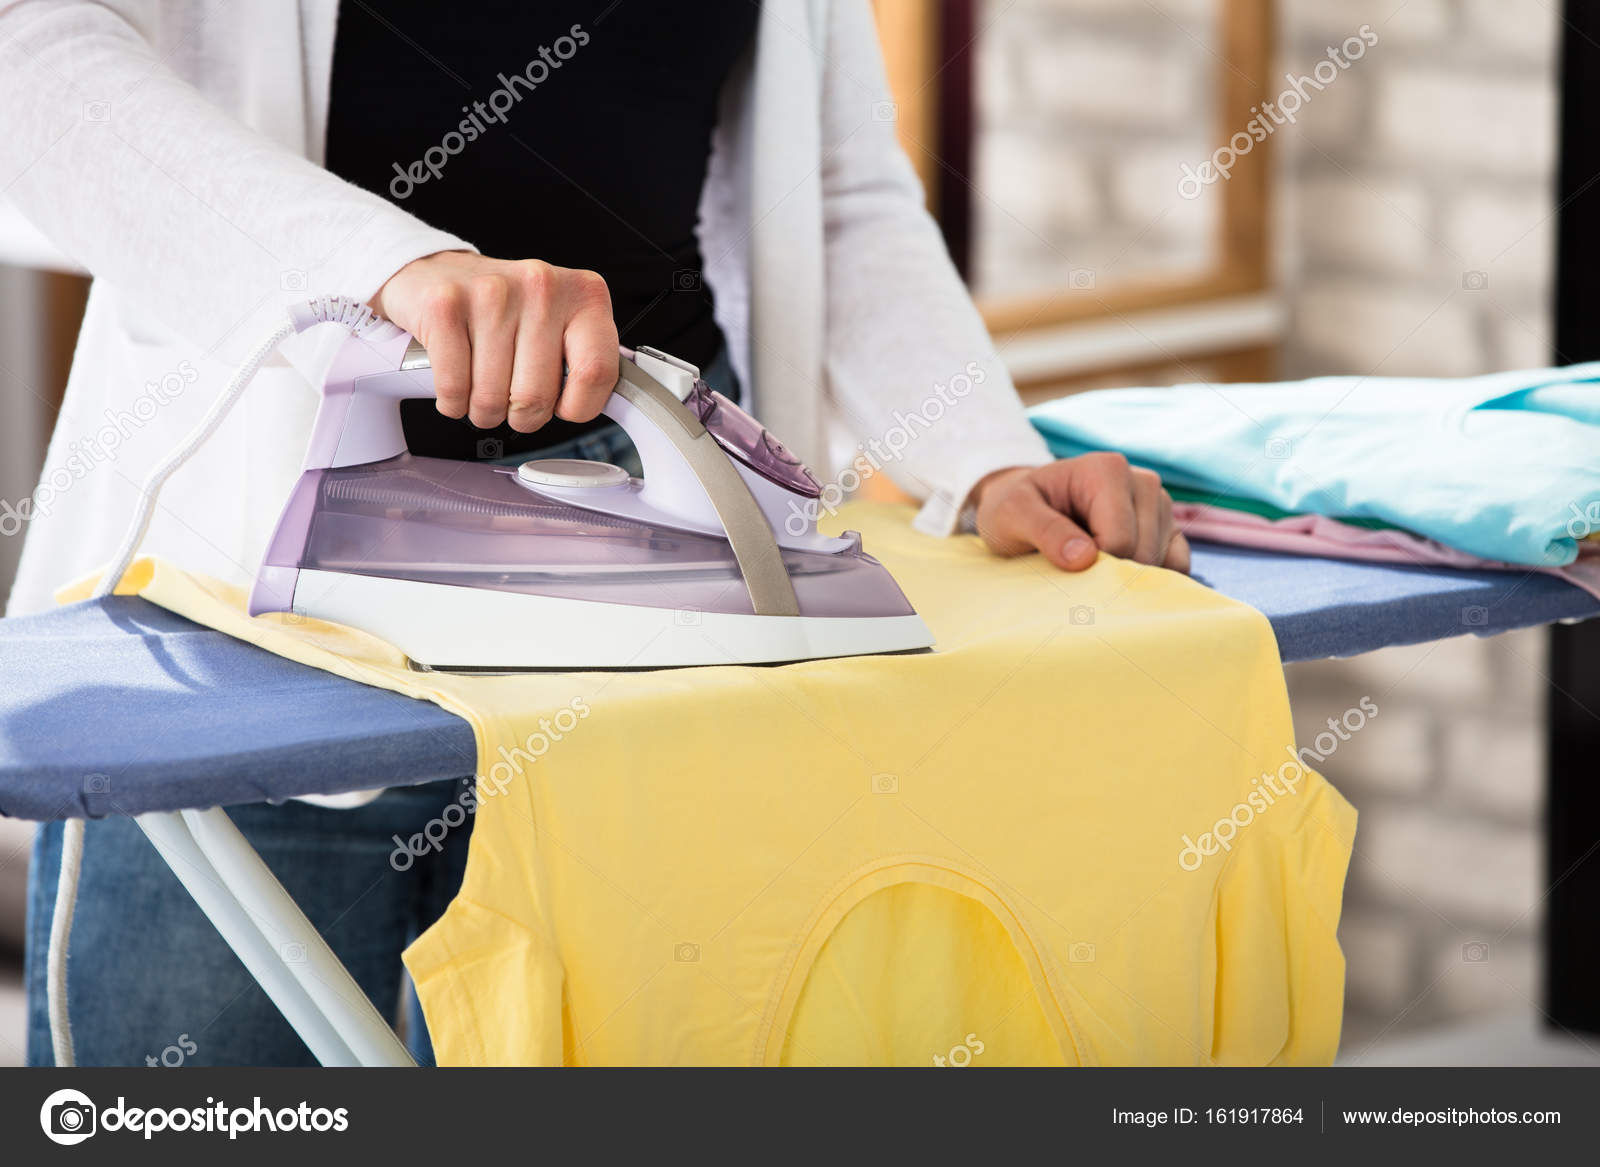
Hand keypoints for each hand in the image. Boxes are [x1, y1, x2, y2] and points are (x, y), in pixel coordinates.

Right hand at [371, 251, 618, 430]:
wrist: (436, 272)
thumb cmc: (506, 309)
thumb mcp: (561, 323)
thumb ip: (587, 359)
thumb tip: (607, 406)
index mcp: (583, 294)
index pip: (597, 373)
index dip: (577, 407)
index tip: (562, 404)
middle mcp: (542, 286)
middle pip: (538, 396)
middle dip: (521, 414)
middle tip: (512, 398)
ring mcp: (492, 293)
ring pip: (492, 399)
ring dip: (483, 410)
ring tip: (482, 386)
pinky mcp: (446, 306)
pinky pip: (454, 388)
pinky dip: (453, 402)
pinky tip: (457, 384)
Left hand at [971, 454, 1190, 573]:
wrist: (1025, 508)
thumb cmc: (1016, 509)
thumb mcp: (1012, 515)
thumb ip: (1045, 531)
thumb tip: (1085, 558)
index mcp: (1108, 469)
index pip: (1120, 540)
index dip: (1092, 567)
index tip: (1063, 566)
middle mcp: (1143, 482)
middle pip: (1145, 554)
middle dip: (1111, 576)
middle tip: (1074, 571)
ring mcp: (1160, 505)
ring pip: (1164, 563)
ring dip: (1129, 579)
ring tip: (1092, 567)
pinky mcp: (1169, 528)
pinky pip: (1179, 565)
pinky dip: (1155, 581)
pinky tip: (1120, 579)